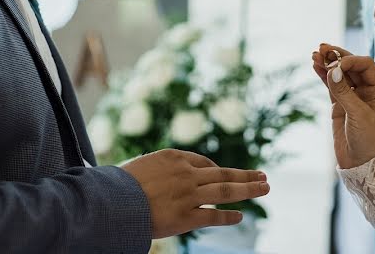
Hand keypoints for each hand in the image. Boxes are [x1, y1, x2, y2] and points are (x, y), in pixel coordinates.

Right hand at [120, 149, 269, 238]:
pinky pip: (214, 216)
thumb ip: (157, 170)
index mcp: (175, 157)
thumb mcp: (141, 167)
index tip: (228, 176)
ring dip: (249, 189)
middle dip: (246, 175)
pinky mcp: (185, 216)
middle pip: (224, 173)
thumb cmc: (117, 185)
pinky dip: (229, 217)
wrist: (109, 200)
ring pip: (226, 191)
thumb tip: (159, 175)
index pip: (204, 163)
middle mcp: (186, 173)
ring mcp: (188, 195)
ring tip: (265, 188)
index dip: (218, 171)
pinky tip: (241, 216)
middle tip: (264, 175)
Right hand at [312, 44, 374, 168]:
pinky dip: (323, 75)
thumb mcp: (358, 116)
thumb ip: (344, 93)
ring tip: (314, 54)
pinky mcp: (340, 105)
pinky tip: (315, 66)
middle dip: (337, 56)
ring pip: (339, 74)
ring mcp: (352, 96)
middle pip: (351, 66)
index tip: (335, 66)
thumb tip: (332, 71)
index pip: (365, 65)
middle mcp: (367, 90)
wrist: (362, 165)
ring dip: (328, 64)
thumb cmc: (369, 141)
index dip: (350, 61)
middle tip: (322, 48)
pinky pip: (331, 85)